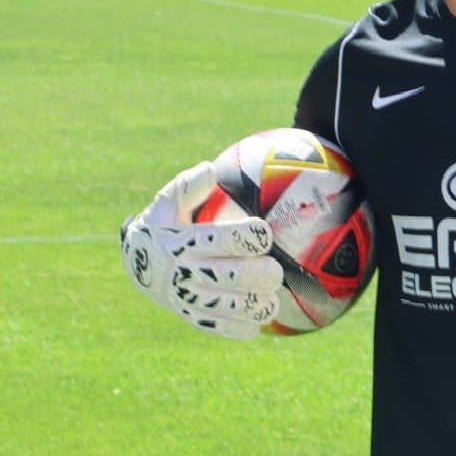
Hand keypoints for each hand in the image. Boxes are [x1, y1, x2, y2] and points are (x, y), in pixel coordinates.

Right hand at [121, 162, 282, 339]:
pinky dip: (242, 327)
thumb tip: (209, 169)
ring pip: (229, 306)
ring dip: (257, 305)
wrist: (138, 266)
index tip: (264, 232)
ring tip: (273, 299)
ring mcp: (188, 298)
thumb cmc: (164, 225)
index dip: (249, 236)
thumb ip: (187, 186)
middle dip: (261, 273)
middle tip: (275, 270)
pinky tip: (259, 321)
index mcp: (184, 242)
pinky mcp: (191, 317)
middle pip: (232, 276)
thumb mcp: (167, 202)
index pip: (221, 239)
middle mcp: (186, 272)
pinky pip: (218, 327)